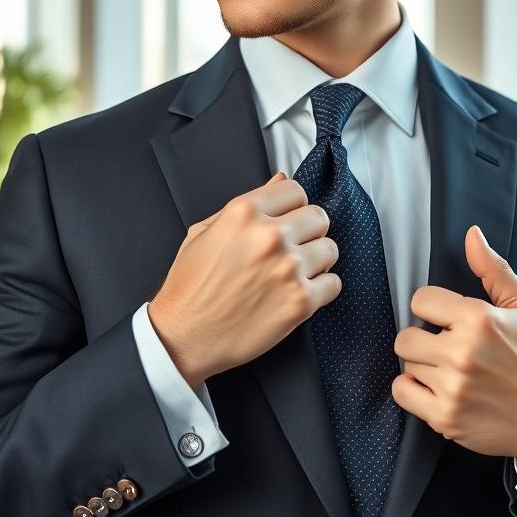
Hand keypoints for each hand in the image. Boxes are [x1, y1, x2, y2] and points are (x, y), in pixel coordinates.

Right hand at [148, 172, 340, 387]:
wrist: (183, 337)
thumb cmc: (190, 286)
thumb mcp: (204, 232)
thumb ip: (247, 204)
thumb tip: (279, 179)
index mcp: (244, 213)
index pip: (295, 190)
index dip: (292, 206)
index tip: (288, 219)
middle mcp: (270, 236)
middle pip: (319, 217)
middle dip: (308, 231)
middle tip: (293, 247)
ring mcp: (288, 269)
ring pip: (330, 249)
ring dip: (316, 260)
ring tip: (295, 273)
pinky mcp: (300, 302)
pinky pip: (333, 283)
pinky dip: (321, 289)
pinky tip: (300, 293)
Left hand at [392, 225, 516, 471]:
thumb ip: (493, 269)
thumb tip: (472, 235)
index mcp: (479, 319)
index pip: (421, 300)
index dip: (433, 308)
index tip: (447, 320)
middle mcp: (462, 353)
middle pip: (406, 336)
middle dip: (423, 340)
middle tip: (447, 348)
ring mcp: (452, 387)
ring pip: (406, 365)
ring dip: (423, 367)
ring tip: (449, 370)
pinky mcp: (445, 417)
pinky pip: (402, 393)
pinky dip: (414, 392)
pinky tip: (438, 389)